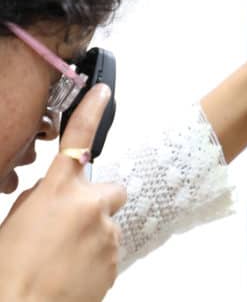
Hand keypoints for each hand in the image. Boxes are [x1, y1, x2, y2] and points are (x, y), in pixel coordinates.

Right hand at [0, 84, 126, 301]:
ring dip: (94, 233)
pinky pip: (111, 248)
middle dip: (99, 202)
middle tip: (76, 223)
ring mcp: (107, 233)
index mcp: (59, 192)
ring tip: (66, 256)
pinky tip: (74, 269)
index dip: (90, 112)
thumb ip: (46, 197)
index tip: (102, 93)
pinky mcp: (117, 258)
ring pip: (109, 224)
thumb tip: (60, 192)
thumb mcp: (19, 220)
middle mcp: (91, 207)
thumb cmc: (11, 269)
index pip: (78, 140)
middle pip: (112, 191)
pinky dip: (97, 255)